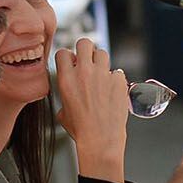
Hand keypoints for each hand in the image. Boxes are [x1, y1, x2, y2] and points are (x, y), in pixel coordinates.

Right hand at [54, 38, 129, 182]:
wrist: (100, 139)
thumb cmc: (81, 129)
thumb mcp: (63, 112)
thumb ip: (66, 94)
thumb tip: (71, 91)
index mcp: (66, 79)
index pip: (63, 52)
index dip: (68, 58)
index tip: (72, 64)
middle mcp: (84, 72)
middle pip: (84, 43)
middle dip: (85, 50)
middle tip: (87, 61)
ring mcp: (103, 75)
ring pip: (102, 53)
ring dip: (100, 61)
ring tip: (100, 75)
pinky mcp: (119, 81)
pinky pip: (117, 72)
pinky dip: (115, 79)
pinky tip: (112, 90)